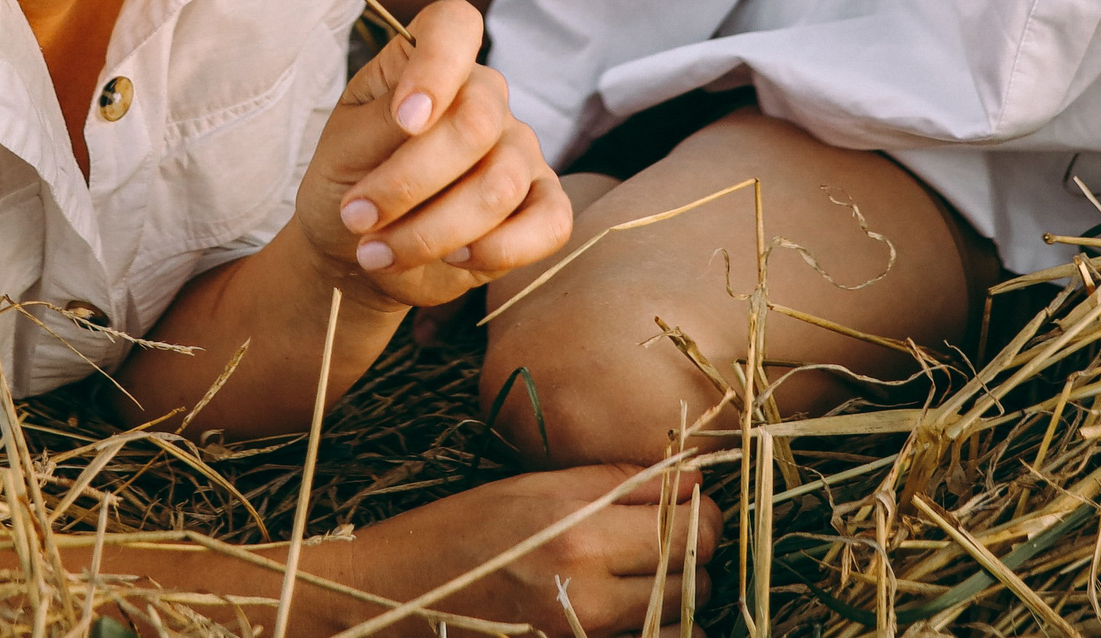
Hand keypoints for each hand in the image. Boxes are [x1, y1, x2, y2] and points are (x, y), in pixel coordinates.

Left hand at [297, 0, 569, 307]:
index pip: (454, 26)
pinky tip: (454, 260)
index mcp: (432, 62)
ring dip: (430, 232)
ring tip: (379, 252)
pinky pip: (549, 224)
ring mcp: (520, 150)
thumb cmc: (349, 179)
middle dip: (408, 182)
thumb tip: (419, 115)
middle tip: (357, 216)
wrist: (356, 247)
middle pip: (474, 124)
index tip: (405, 121)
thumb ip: (383, 122)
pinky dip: (498, 251)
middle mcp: (485, 98)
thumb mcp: (345, 145)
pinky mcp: (542, 205)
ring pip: (499, 186)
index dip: (436, 66)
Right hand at [333, 466, 717, 637]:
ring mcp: (583, 637)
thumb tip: (693, 478)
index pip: (687, 525)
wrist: (396, 595)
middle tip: (677, 539)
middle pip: (692, 574)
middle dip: (697, 555)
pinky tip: (635, 614)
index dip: (704, 514)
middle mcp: (586, 588)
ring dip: (683, 600)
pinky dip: (658, 632)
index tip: (694, 506)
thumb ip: (615, 482)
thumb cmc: (459, 530)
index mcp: (577, 528)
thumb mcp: (532, 487)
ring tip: (656, 578)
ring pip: (683, 622)